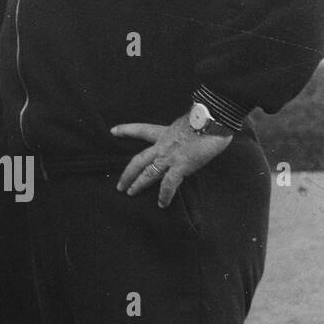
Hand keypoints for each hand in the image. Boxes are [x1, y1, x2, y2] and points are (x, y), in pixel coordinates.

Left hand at [112, 117, 232, 208]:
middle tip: (119, 185)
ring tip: (130, 193)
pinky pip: (169, 184)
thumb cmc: (205, 119)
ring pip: (148, 173)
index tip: (113, 131)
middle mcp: (161, 145)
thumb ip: (182, 132)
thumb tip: (187, 138)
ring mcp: (169, 157)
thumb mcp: (187, 122)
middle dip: (127, 174)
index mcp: (162, 132)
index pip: (140, 130)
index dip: (126, 130)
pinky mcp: (180, 166)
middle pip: (138, 160)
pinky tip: (162, 204)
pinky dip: (165, 195)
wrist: (211, 121)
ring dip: (138, 184)